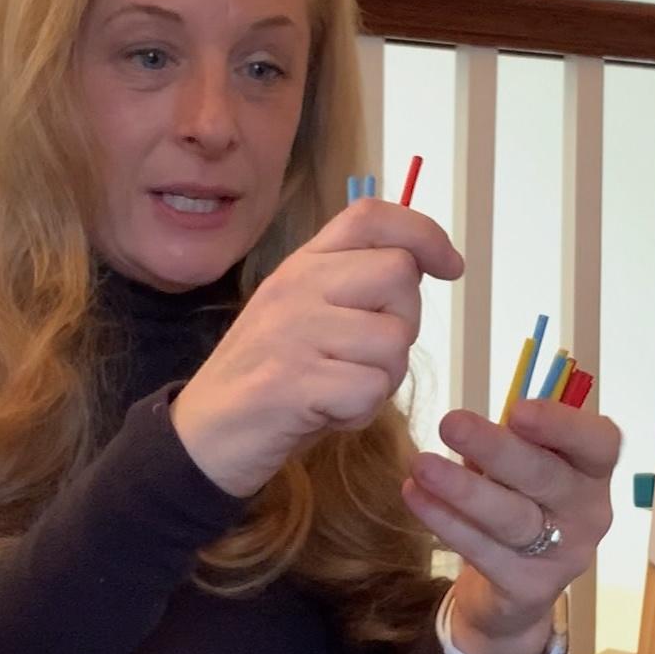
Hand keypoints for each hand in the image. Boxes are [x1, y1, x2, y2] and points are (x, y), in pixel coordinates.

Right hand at [170, 200, 462, 497]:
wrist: (203, 437)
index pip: (370, 216)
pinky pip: (371, 389)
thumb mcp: (308, 314)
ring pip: (393, 340)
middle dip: (405, 323)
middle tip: (368, 357)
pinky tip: (328, 414)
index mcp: (302, 264)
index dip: (423, 232)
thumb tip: (423, 264)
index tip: (451, 266)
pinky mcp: (292, 381)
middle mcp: (296, 286)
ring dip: (383, 378)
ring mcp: (292, 331)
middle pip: (398, 276)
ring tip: (341, 390)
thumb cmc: (272, 377)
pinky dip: (361, 412)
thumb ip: (354, 285)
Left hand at [402, 400, 620, 653]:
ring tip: (422, 466)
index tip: (516, 410)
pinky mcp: (530, 588)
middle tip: (451, 423)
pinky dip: (446, 522)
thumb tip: (469, 422)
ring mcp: (564, 555)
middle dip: (496, 449)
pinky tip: (416, 496)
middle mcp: (590, 513)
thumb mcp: (522, 465)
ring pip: (512, 517)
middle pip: (545, 476)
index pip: (598, 442)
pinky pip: (484, 552)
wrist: (516, 588)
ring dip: (463, 489)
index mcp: (593, 470)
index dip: (561, 424)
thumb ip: (511, 441)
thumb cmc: (520, 503)